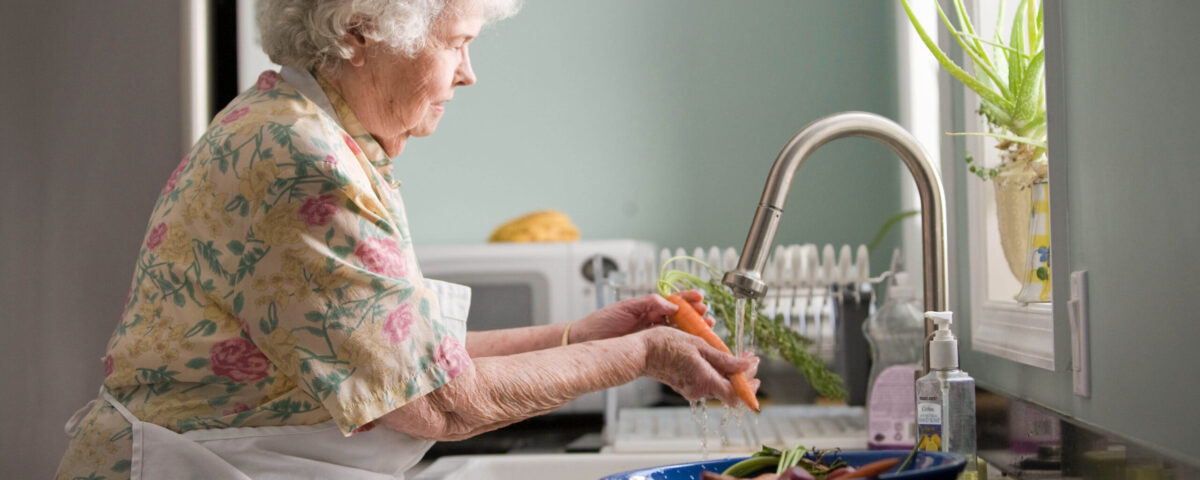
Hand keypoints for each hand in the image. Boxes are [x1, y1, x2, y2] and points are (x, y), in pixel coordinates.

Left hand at [571, 290, 710, 342]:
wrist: (586, 341)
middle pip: (680, 317)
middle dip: (696, 315)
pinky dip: (682, 345)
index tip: (700, 298)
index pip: (672, 301)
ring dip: (693, 330)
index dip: (687, 299)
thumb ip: (649, 303)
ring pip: (678, 332)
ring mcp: (651, 335)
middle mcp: (652, 321)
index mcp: (647, 308)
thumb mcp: (626, 308)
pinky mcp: (648, 349)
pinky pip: (669, 346)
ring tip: (707, 328)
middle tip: (707, 316)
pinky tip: (692, 345)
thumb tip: (671, 304)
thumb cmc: (601, 322)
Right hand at [639, 327, 760, 407]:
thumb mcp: (699, 345)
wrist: (641, 352)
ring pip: (719, 385)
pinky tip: (715, 358)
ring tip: (733, 354)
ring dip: (729, 372)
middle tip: (748, 358)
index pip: (737, 395)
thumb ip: (724, 359)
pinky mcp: (685, 386)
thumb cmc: (666, 344)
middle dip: (742, 375)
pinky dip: (716, 371)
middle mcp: (699, 390)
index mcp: (705, 381)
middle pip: (729, 390)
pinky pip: (707, 382)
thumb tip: (747, 366)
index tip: (755, 365)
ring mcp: (691, 389)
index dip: (750, 384)